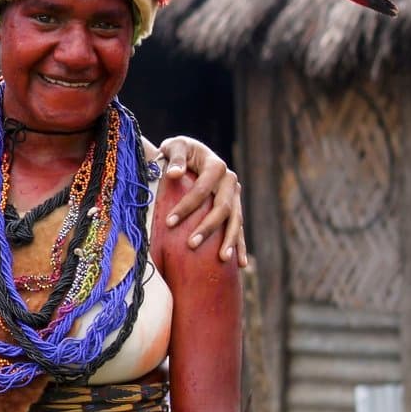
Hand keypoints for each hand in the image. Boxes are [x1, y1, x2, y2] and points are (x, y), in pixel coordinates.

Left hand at [159, 137, 247, 266]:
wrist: (191, 152)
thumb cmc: (179, 151)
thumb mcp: (175, 147)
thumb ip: (175, 158)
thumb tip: (174, 174)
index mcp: (216, 166)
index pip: (201, 190)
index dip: (186, 206)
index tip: (169, 223)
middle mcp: (230, 181)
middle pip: (222, 208)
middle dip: (207, 227)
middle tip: (191, 245)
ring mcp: (235, 195)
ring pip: (235, 220)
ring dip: (229, 240)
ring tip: (222, 259)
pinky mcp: (235, 206)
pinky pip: (239, 227)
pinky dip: (240, 245)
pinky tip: (241, 264)